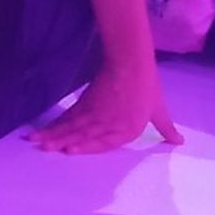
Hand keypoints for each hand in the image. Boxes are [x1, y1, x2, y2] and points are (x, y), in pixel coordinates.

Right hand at [27, 59, 182, 152]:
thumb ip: (166, 128)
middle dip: (60, 141)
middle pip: (81, 135)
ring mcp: (95, 111)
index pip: (103, 143)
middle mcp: (108, 123)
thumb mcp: (159, 109)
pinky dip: (58, 121)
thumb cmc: (147, 86)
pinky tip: (48, 125)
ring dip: (53, 133)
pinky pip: (70, 114)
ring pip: (71, 125)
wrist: (131, 62)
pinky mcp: (87, 100)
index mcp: (127, 129)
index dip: (84, 148)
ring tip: (36, 138)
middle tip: (41, 146)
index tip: (66, 151)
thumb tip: (179, 141)